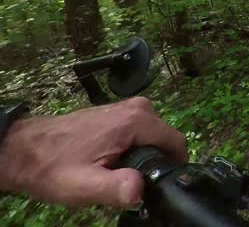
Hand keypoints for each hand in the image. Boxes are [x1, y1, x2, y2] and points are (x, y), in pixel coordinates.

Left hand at [0, 97, 186, 207]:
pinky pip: (141, 133)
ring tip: (113, 171)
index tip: (152, 184)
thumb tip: (141, 189)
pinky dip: (132, 149)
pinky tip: (108, 161)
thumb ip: (116, 188)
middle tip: (124, 179)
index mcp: (136, 120)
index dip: (170, 167)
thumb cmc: (52, 167)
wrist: (23, 149)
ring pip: (154, 138)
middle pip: (165, 140)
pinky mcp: (120, 112)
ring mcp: (128, 107)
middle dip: (153, 162)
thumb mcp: (83, 185)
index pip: (177, 143)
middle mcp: (138, 107)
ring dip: (141, 157)